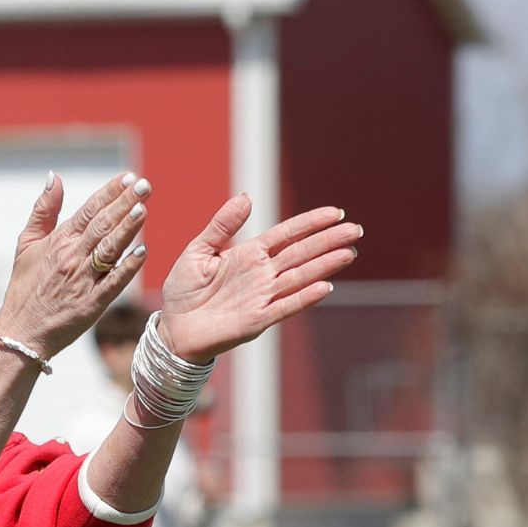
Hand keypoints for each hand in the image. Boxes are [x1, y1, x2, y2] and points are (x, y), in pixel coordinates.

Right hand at [0, 172, 151, 357]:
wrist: (21, 331)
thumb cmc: (25, 287)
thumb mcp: (26, 244)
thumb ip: (43, 210)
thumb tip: (55, 178)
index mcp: (59, 241)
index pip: (89, 210)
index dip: (110, 192)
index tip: (129, 178)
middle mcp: (72, 257)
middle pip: (102, 225)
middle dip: (124, 203)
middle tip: (145, 185)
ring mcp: (82, 280)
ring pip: (109, 249)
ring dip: (127, 228)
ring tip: (143, 209)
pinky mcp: (92, 303)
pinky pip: (113, 282)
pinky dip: (127, 267)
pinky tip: (142, 251)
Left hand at [159, 194, 361, 362]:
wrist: (172, 329)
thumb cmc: (183, 292)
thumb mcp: (198, 251)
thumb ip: (222, 226)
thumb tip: (246, 197)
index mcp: (248, 255)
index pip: (286, 235)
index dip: (309, 224)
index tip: (335, 213)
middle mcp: (261, 275)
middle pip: (300, 254)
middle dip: (327, 242)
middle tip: (355, 230)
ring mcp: (261, 297)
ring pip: (299, 278)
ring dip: (324, 266)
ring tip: (348, 253)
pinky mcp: (256, 320)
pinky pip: (284, 307)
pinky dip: (303, 298)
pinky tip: (325, 287)